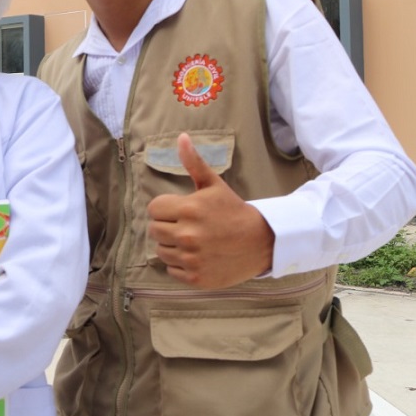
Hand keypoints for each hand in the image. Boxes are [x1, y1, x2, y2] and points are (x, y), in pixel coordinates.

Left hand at [146, 133, 274, 288]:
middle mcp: (187, 235)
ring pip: (161, 252)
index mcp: (189, 209)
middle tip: (187, 226)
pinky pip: (172, 271)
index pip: (153, 209)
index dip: (165, 209)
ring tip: (193, 241)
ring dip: (172, 247)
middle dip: (167, 226)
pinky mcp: (196, 278)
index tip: (181, 211)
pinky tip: (198, 257)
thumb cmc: (233, 211)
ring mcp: (192, 259)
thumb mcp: (214, 185)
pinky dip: (181, 266)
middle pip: (154, 230)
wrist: (262, 242)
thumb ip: (194, 163)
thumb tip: (181, 137)